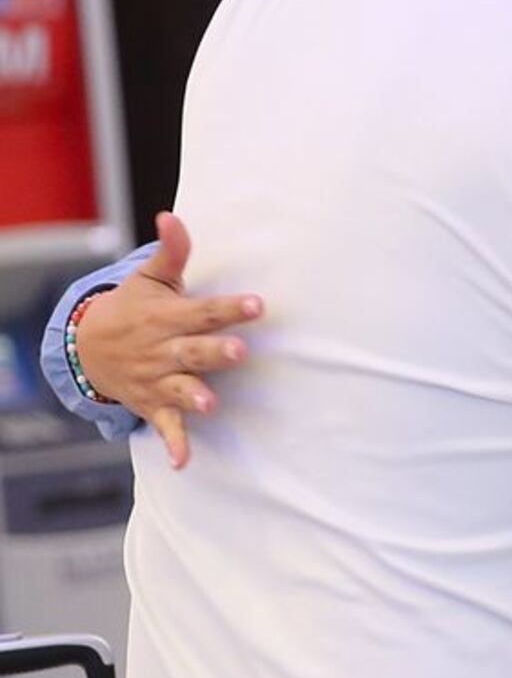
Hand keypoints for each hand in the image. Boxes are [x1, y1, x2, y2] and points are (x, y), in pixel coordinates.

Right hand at [75, 212, 263, 469]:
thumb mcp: (149, 278)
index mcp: (169, 318)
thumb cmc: (133, 308)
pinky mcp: (152, 406)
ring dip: (193, 396)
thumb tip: (171, 216)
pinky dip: (173, 444)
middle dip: (215, 352)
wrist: (88, 348)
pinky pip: (164, 427)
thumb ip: (171, 252)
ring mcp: (157, 380)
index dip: (230, 308)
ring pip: (178, 389)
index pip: (204, 312)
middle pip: (194, 351)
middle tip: (239, 352)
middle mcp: (164, 350)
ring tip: (209, 402)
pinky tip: (183, 462)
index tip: (258, 304)